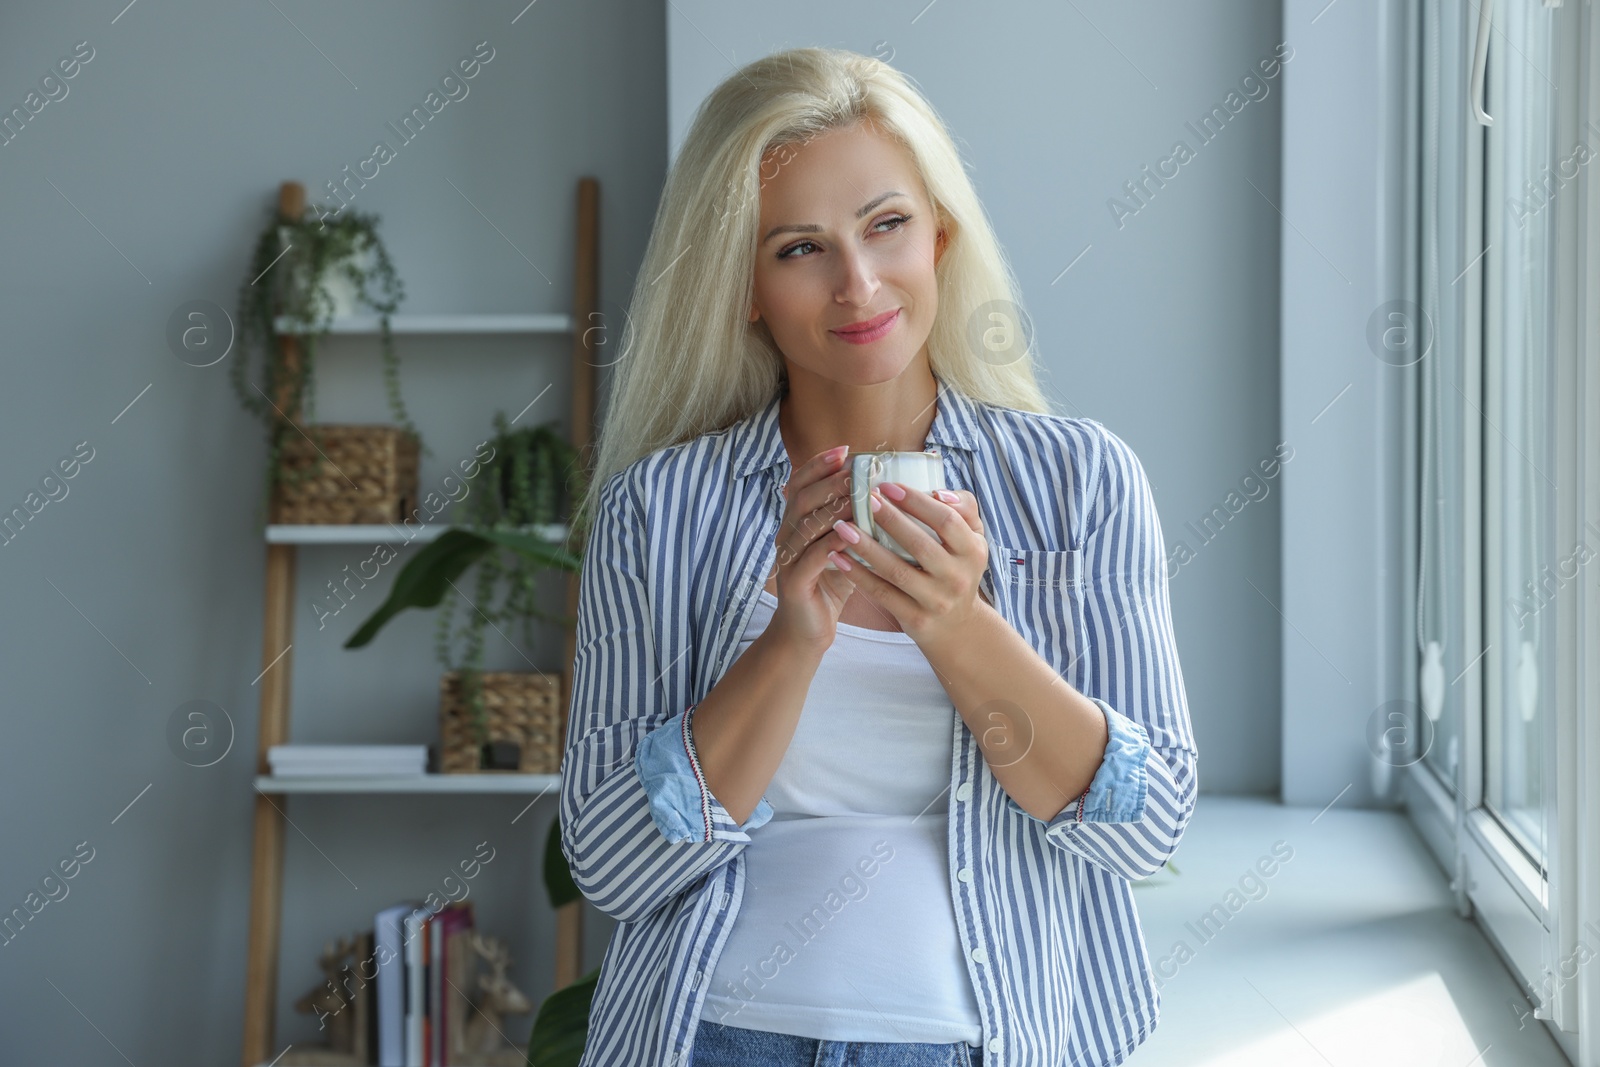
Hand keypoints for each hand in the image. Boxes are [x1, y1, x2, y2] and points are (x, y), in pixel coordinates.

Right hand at [765, 445, 857, 651]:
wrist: (807, 632)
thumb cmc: (829, 587)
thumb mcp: (843, 548)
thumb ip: (855, 523)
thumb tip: (888, 495)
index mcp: (796, 523)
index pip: (801, 483)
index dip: (820, 464)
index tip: (846, 450)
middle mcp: (787, 536)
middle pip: (802, 497)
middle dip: (829, 480)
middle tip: (855, 469)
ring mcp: (787, 558)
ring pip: (806, 524)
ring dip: (834, 508)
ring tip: (860, 496)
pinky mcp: (794, 581)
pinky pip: (812, 556)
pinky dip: (833, 542)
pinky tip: (854, 534)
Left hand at [829, 482, 988, 647]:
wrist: (958, 626)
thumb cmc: (958, 568)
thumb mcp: (973, 538)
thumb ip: (964, 507)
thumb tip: (938, 491)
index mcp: (972, 551)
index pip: (946, 520)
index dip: (916, 501)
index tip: (887, 486)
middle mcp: (957, 577)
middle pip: (919, 544)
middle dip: (889, 519)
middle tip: (863, 499)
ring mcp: (936, 600)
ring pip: (896, 571)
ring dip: (866, 547)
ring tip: (842, 527)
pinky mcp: (916, 619)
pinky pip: (883, 594)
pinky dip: (859, 576)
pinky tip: (839, 558)